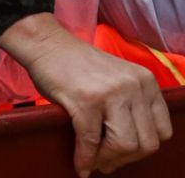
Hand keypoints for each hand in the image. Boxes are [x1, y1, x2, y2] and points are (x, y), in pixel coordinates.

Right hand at [0, 13, 170, 175]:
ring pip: (124, 145)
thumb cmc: (76, 64)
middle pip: (146, 142)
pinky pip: (91, 140)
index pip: (162, 131)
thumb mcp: (117, 79)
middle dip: (126, 159)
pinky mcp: (85, 101)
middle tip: (107, 162)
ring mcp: (111, 93)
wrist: (45, 44)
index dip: (143, 147)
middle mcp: (135, 87)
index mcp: (147, 82)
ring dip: (107, 160)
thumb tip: (129, 146)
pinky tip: (80, 164)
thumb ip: (130, 104)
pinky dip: (85, 158)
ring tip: (94, 162)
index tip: (124, 152)